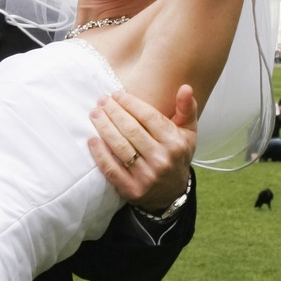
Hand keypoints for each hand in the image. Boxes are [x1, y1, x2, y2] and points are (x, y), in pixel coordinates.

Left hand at [88, 85, 197, 209]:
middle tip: (101, 100)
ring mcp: (146, 176)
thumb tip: (185, 87)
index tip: (116, 94)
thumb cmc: (177, 155)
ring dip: (104, 127)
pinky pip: (111, 169)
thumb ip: (187, 109)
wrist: (172, 193)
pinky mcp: (132, 189)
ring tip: (95, 114)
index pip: (148, 117)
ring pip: (120, 147)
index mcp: (175, 143)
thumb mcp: (188, 132)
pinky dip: (100, 153)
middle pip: (131, 130)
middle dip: (114, 112)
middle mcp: (162, 159)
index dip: (130, 103)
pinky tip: (92, 139)